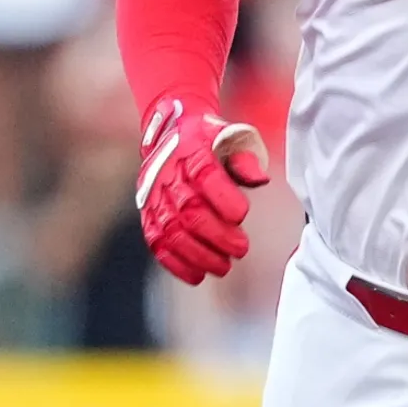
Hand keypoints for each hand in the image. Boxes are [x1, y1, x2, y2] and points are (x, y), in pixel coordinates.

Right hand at [135, 95, 270, 284]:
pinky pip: (156, 242)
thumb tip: (259, 180)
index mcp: (193, 149)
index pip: (205, 175)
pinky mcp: (148, 213)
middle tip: (240, 249)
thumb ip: (246, 159)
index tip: (242, 215)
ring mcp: (155, 195)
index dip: (223, 198)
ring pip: (172, 231)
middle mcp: (169, 173)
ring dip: (198, 254)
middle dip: (217, 235)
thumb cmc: (212, 140)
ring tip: (223, 267)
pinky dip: (175, 262)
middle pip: (189, 210)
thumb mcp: (234, 137)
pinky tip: (196, 275)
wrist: (172, 131)